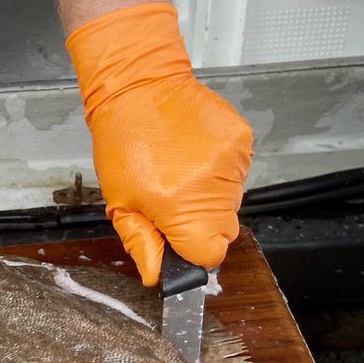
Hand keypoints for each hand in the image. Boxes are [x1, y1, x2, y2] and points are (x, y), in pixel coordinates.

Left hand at [66, 4, 252, 284]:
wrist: (140, 86)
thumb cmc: (124, 143)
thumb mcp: (121, 203)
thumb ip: (142, 244)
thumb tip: (157, 275)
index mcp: (180, 208)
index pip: (211, 255)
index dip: (194, 253)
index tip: (179, 240)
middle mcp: (212, 187)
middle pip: (225, 232)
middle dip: (201, 227)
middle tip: (172, 203)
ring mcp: (232, 161)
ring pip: (233, 204)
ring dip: (210, 199)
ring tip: (180, 173)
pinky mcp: (242, 140)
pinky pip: (238, 174)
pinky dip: (219, 173)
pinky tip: (195, 156)